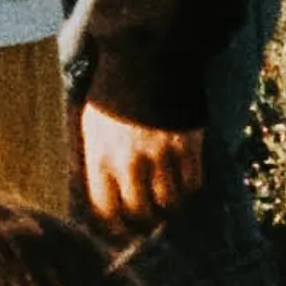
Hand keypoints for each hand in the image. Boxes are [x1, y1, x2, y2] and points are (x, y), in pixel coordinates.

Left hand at [80, 103, 208, 228]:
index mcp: (100, 157)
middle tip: (149, 222)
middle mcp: (130, 162)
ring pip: (168, 201)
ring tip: (169, 206)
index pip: (106, 208)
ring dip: (169, 208)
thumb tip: (103, 191)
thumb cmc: (113, 91)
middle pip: (139, 210)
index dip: (115, 224)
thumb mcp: (91, 124)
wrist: (146, 56)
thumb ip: (95, 158)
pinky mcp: (189, 145)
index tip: (122, 229)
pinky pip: (193, 182)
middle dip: (144, 221)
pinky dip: (190, 189)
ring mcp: (161, 154)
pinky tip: (186, 185)